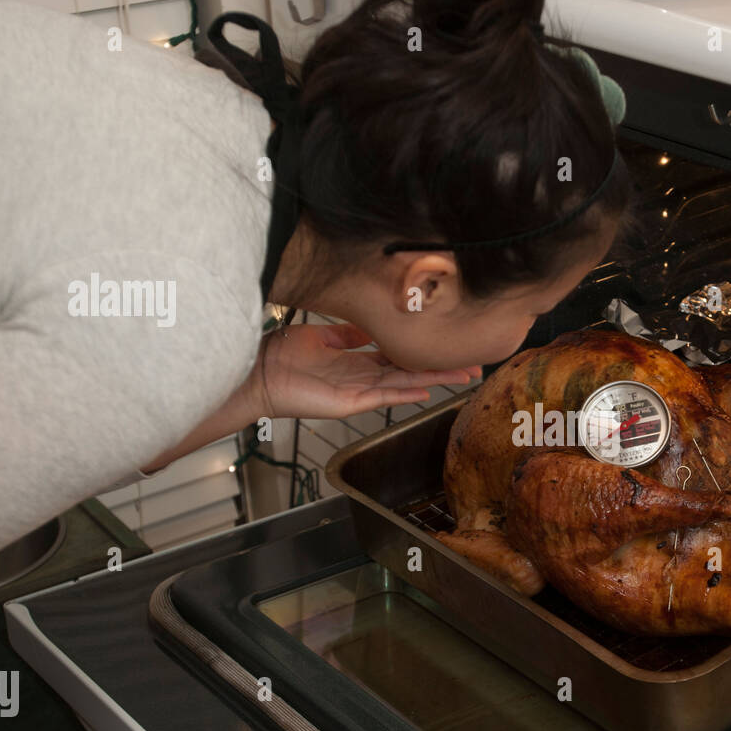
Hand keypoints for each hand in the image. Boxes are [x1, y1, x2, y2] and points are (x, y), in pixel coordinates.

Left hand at [247, 322, 479, 419]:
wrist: (258, 373)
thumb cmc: (282, 355)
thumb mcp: (322, 335)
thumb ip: (348, 334)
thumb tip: (371, 327)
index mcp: (357, 361)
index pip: (399, 356)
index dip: (423, 351)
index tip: (448, 345)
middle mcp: (363, 377)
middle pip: (410, 372)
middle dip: (441, 368)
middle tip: (472, 364)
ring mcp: (359, 392)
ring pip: (404, 384)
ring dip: (434, 380)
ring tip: (462, 375)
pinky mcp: (349, 403)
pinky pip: (383, 398)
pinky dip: (405, 395)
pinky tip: (426, 391)